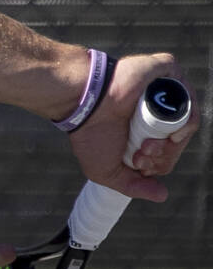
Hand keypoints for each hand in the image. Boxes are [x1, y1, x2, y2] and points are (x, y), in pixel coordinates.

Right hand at [68, 53, 197, 200]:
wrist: (83, 105)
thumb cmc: (89, 135)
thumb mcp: (108, 172)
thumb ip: (134, 186)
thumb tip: (162, 195)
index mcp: (142, 131)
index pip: (167, 152)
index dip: (157, 163)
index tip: (136, 162)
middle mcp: (154, 112)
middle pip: (178, 140)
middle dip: (163, 156)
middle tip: (141, 153)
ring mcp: (161, 91)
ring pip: (185, 121)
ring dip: (173, 143)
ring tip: (149, 144)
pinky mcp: (164, 73)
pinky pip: (186, 94)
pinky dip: (186, 118)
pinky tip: (171, 132)